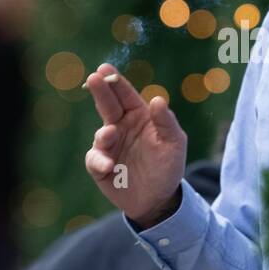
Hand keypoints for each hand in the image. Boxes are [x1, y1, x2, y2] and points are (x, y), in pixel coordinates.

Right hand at [84, 63, 186, 225]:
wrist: (159, 200)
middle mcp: (121, 127)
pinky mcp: (100, 166)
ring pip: (101, 134)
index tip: (105, 69)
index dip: (115, 82)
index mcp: (139, 117)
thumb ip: (167, 122)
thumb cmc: (168, 167)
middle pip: (108, 106)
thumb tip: (157, 99)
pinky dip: (99, 161)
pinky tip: (108, 165)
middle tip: (93, 78)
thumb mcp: (175, 143)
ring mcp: (109, 146)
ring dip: (104, 134)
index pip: (125, 95)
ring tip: (110, 135)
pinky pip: (95, 160)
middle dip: (100, 91)